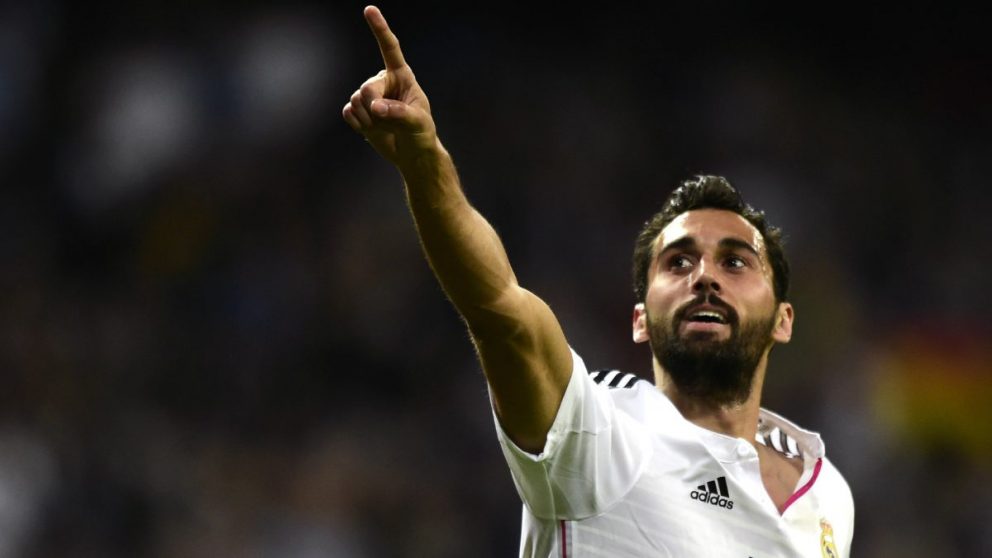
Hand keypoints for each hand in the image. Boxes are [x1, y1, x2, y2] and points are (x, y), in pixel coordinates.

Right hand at [343, 6, 437, 167]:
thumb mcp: (417, 122)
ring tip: (384, 126)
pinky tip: (370, 129)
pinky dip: (358, 125)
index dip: (380, 29)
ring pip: (356, 102)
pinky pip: (348, 113)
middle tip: (385, 119)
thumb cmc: (421, 133)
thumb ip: (399, 113)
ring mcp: (369, 96)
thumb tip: (376, 108)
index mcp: (402, 76)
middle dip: (373, 107)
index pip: (390, 48)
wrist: (410, 153)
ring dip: (369, 120)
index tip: (369, 10)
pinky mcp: (358, 111)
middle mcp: (383, 81)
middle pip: (367, 88)